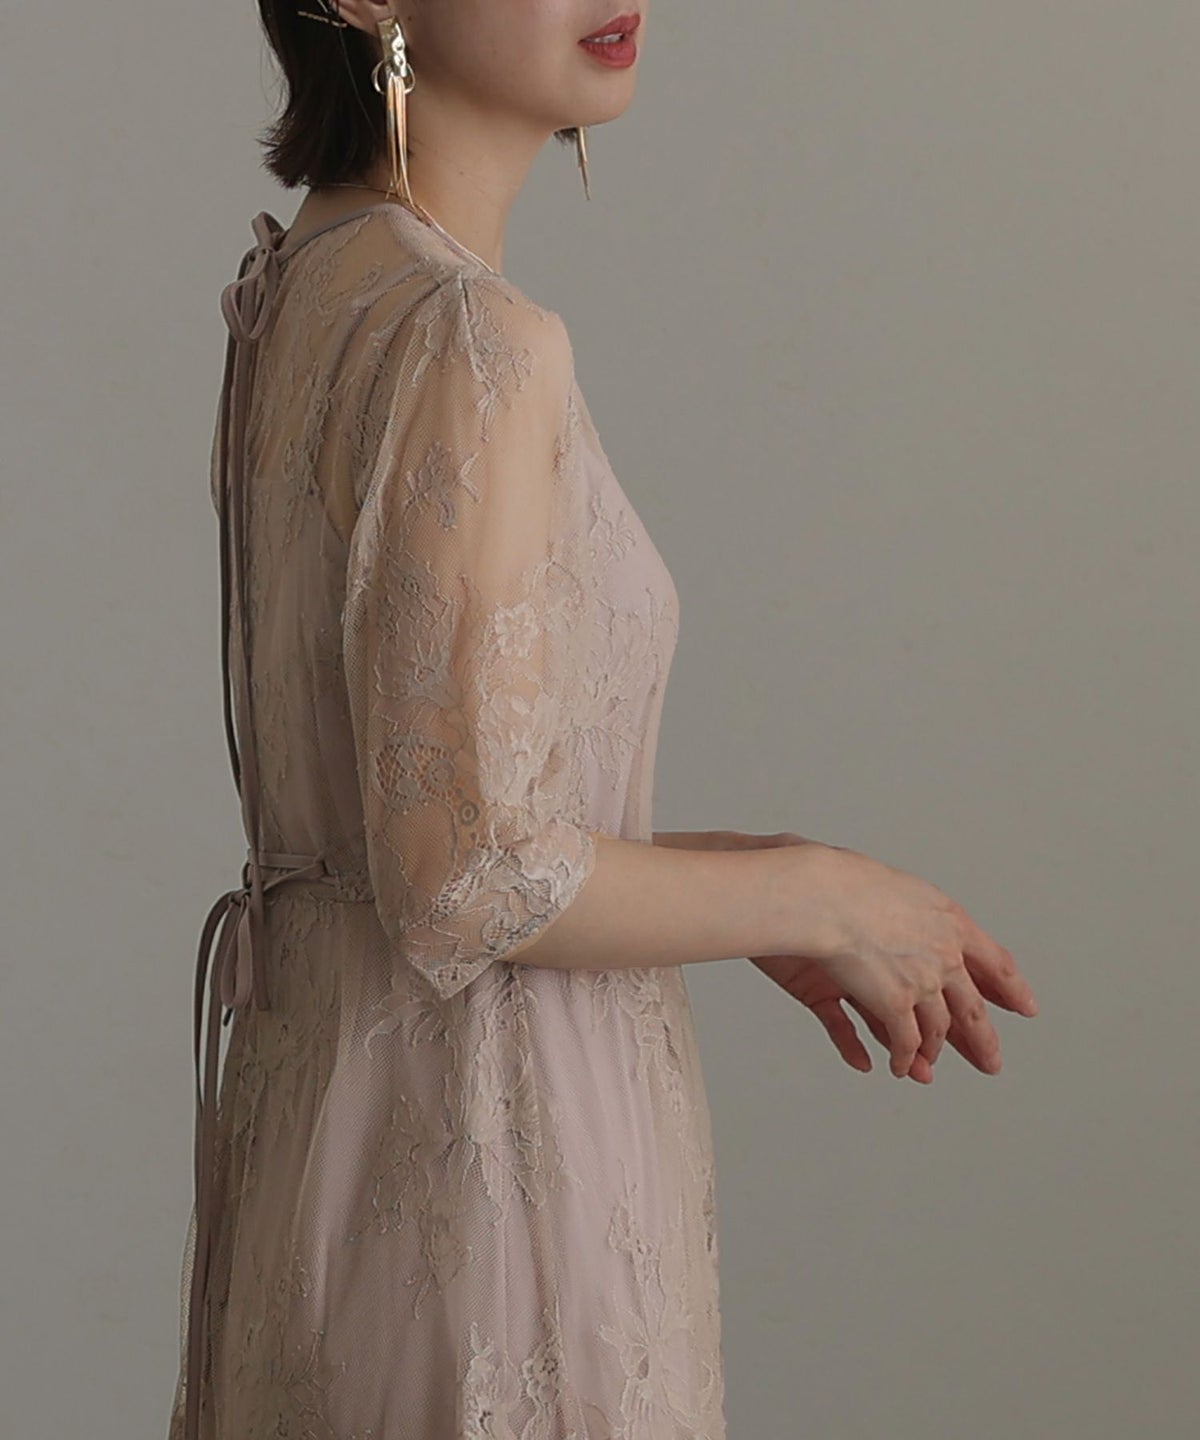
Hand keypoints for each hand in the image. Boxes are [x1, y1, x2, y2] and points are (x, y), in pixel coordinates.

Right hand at [733, 832, 1037, 1082]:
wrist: (818, 893)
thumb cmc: (839, 881)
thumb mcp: (892, 887)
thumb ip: (911, 914)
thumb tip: (913, 922)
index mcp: (948, 920)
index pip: (994, 960)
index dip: (1011, 987)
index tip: (1025, 1006)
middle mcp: (944, 953)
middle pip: (972, 1007)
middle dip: (983, 1039)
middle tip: (991, 1062)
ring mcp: (921, 980)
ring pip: (938, 1029)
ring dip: (932, 1052)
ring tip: (927, 1067)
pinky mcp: (894, 1002)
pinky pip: (903, 1040)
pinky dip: (902, 1057)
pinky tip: (897, 1066)